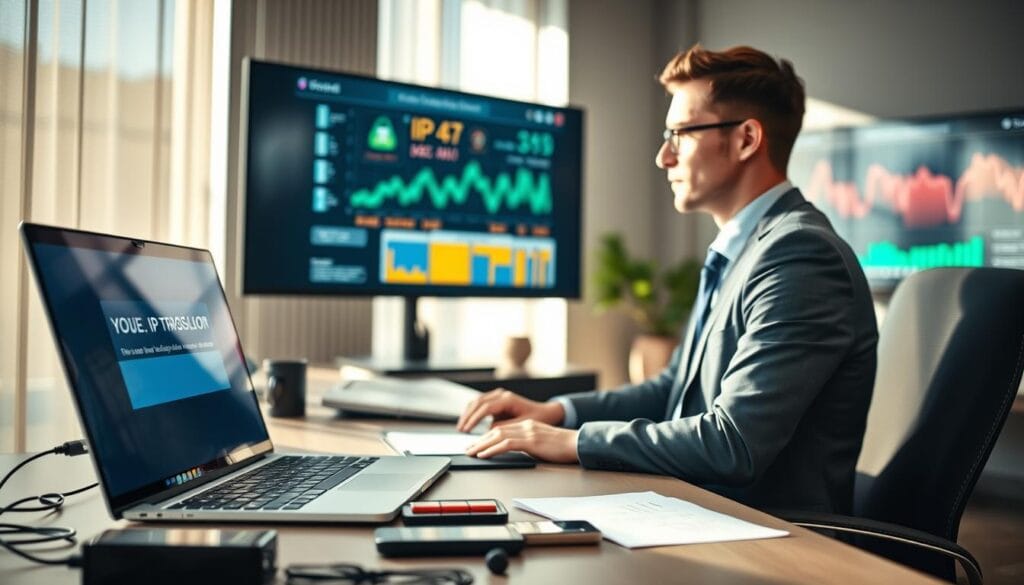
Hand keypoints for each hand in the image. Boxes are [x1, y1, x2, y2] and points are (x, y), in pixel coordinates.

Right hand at [456, 389, 564, 432]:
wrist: (547, 412)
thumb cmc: (538, 418)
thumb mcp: (522, 425)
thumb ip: (505, 427)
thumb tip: (490, 431)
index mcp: (508, 399)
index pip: (485, 408)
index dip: (474, 419)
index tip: (467, 429)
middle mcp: (501, 395)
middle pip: (477, 402)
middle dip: (467, 416)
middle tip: (460, 429)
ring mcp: (499, 396)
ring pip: (477, 402)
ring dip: (468, 414)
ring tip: (462, 427)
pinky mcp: (497, 402)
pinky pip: (481, 405)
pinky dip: (473, 414)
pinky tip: (469, 424)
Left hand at [465, 420, 579, 463]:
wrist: (578, 444)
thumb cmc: (562, 447)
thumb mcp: (540, 444)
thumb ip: (526, 444)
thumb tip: (512, 451)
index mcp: (527, 425)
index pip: (501, 429)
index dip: (486, 437)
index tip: (476, 445)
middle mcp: (525, 426)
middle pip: (496, 431)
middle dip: (480, 441)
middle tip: (468, 449)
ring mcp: (528, 432)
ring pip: (498, 436)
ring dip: (482, 445)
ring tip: (471, 452)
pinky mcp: (531, 441)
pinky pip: (506, 444)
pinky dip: (492, 449)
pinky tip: (484, 454)